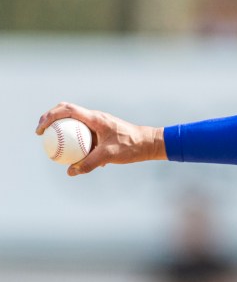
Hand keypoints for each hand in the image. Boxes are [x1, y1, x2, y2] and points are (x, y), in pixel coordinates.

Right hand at [36, 102, 165, 175]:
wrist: (150, 144)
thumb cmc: (132, 146)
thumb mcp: (109, 155)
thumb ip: (89, 163)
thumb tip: (70, 172)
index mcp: (95, 118)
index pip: (66, 110)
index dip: (49, 116)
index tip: (40, 129)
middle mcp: (95, 117)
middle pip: (67, 113)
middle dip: (51, 120)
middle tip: (42, 134)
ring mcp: (99, 124)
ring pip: (75, 124)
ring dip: (64, 131)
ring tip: (55, 147)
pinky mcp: (103, 132)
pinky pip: (84, 135)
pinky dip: (77, 142)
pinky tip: (79, 159)